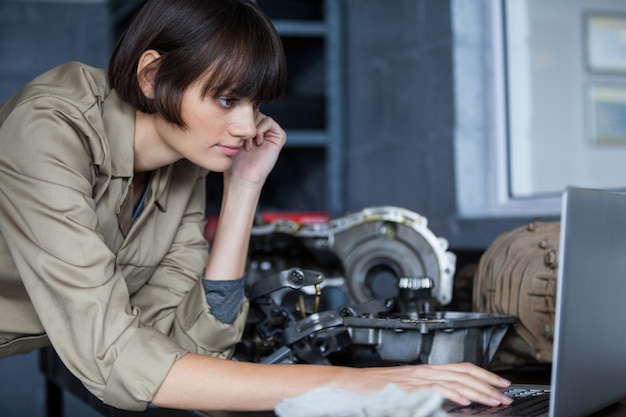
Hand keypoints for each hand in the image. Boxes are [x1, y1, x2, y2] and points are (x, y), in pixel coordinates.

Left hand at [225, 112, 285, 187]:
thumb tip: (230, 103)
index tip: (232, 134)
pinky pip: (269, 122)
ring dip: (251, 129)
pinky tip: (256, 142)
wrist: (242, 177)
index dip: (238, 118)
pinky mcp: (279, 136)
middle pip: (253, 111)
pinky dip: (260, 130)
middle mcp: (261, 128)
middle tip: (240, 140)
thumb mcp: (228, 138)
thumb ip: (232, 122)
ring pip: (260, 116)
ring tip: (247, 144)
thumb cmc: (234, 162)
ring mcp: (270, 132)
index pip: (245, 111)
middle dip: (245, 124)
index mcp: (250, 128)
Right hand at [363, 362, 512, 406]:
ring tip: (494, 400)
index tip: (501, 384)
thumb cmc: (375, 388)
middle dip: (488, 384)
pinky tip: (464, 401)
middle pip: (463, 373)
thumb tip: (452, 399)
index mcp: (426, 370)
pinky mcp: (408, 388)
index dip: (484, 375)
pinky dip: (452, 394)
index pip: (462, 368)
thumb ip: (429, 391)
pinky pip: (434, 389)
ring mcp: (416, 379)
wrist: (350, 384)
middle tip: (506, 394)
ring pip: (454, 380)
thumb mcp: (408, 388)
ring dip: (477, 391)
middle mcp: (424, 371)